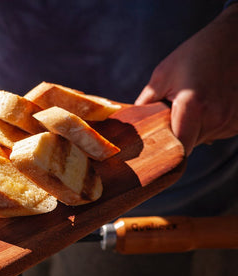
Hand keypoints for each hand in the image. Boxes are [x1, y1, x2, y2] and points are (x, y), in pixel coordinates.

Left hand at [135, 4, 237, 155]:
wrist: (235, 39)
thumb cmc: (196, 54)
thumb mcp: (162, 75)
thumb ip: (145, 104)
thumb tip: (131, 126)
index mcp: (193, 106)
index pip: (177, 150)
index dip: (165, 153)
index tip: (155, 149)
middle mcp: (216, 117)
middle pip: (189, 144)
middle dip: (177, 134)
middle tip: (173, 113)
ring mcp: (233, 121)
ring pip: (205, 138)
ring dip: (196, 128)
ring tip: (197, 101)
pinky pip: (220, 131)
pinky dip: (211, 123)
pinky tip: (212, 102)